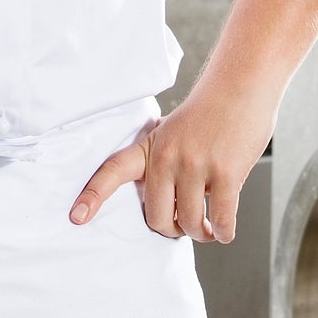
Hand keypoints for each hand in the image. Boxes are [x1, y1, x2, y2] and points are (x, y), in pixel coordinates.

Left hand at [67, 0, 317, 244]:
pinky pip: (220, 220)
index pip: (113, 171)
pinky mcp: (226, 174)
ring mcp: (196, 166)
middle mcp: (167, 158)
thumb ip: (163, 164)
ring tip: (208, 229)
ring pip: (190, 223)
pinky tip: (224, 230)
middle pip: (157, 217)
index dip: (93, 196)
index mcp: (150, 147)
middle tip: (184, 227)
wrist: (241, 84)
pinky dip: (223, 232)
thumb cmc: (209, 112)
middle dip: (171, 229)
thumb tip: (171, 207)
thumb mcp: (172, 132)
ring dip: (201, 233)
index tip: (76, 218)